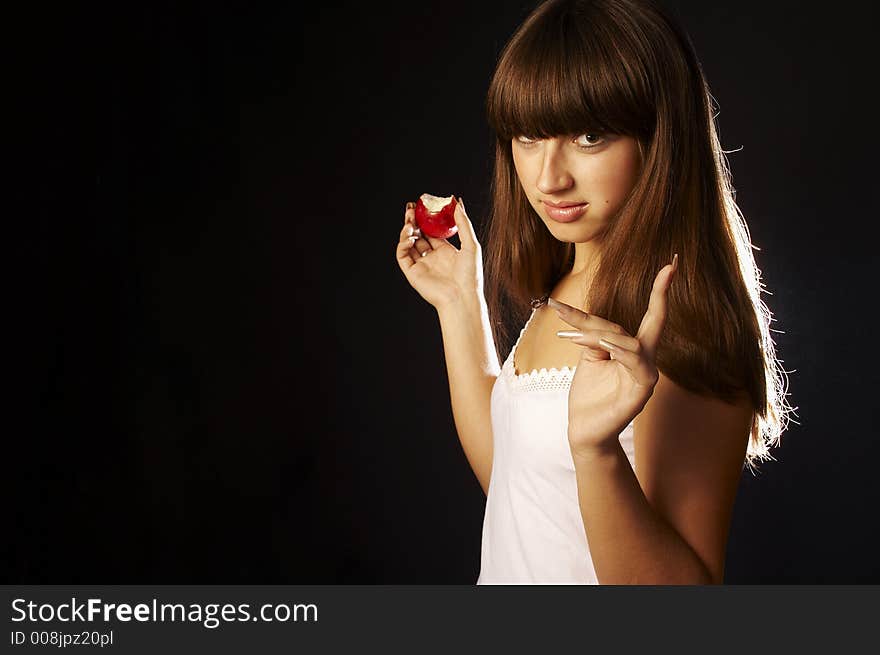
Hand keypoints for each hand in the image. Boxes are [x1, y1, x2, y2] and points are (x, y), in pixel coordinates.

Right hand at [395, 198, 483, 309]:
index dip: (427, 219)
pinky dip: (402, 243)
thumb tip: (457, 203)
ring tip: (410, 219)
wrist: (462, 297)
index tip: (424, 206)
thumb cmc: (470, 276)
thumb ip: (463, 223)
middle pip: (418, 235)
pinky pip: (403, 255)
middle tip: (412, 207)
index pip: (432, 232)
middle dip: (414, 221)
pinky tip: (409, 235)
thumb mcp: (471, 244)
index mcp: (446, 252)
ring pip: (408, 243)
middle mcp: (432, 258)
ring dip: (407, 230)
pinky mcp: (412, 273)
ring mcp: (421, 265)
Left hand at [553, 254, 678, 457]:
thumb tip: (587, 319)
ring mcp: (646, 377)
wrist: (583, 431)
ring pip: (632, 343)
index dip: (661, 291)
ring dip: (602, 334)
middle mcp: (646, 361)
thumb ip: (593, 336)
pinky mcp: (640, 393)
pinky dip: (619, 350)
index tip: (672, 263)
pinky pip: (635, 364)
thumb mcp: (589, 358)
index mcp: (635, 351)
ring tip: (574, 332)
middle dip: (655, 297)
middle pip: (646, 324)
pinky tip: (605, 344)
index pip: (651, 317)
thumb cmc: (588, 395)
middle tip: (639, 278)